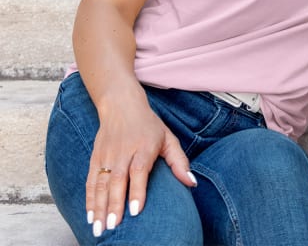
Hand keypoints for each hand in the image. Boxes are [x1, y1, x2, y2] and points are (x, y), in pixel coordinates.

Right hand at [85, 89, 195, 237]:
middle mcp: (124, 151)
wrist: (121, 105)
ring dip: (99, 207)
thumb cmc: (149, 126)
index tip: (136, 211)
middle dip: (114, 205)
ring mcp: (107, 155)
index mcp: (144, 146)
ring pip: (101, 183)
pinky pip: (90, 181)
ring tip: (99, 229)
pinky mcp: (95, 158)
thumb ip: (179, 161)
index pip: (139, 170)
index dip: (137, 190)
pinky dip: (89, 200)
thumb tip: (192, 183)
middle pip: (117, 180)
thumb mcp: (168, 138)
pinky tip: (90, 216)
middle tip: (113, 227)